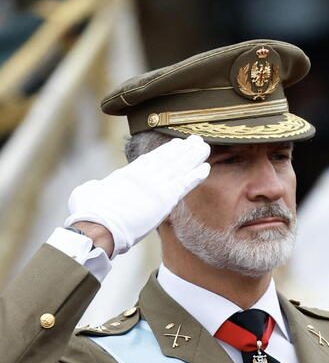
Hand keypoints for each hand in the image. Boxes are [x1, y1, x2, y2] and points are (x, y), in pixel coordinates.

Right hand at [65, 136, 210, 255]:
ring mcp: (155, 184)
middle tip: (195, 140)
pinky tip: (206, 167)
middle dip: (182, 149)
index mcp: (127, 173)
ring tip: (204, 147)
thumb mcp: (89, 192)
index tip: (175, 145)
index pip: (151, 159)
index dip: (165, 152)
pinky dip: (196, 175)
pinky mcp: (165, 198)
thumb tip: (94, 188)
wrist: (99, 222)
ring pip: (179, 166)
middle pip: (168, 158)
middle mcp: (144, 175)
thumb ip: (96, 188)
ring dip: (193, 156)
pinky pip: (185, 183)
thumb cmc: (89, 211)